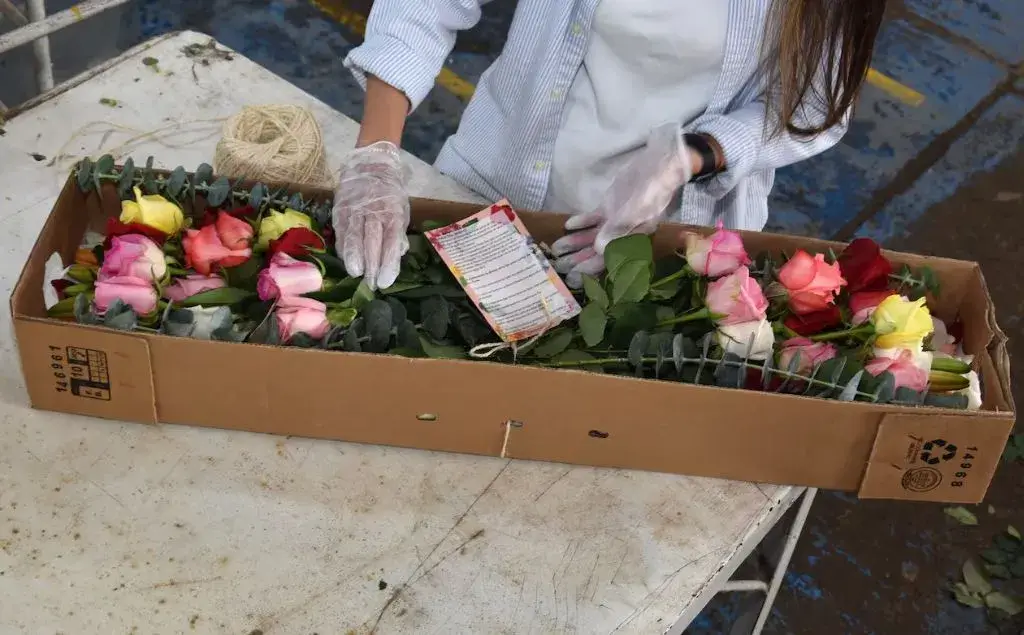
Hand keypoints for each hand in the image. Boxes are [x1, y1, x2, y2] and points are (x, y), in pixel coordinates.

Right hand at [332, 141, 409, 289]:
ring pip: (354, 237)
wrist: (370, 164)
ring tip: (356, 274)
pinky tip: (346, 260)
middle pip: (372, 243)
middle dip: (372, 266)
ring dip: (354, 258)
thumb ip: (398, 232)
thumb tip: (399, 254)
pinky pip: (341, 231)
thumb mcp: (402, 208)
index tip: (386, 281)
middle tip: (371, 285)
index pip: (391, 242)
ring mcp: (355, 210)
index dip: (388, 263)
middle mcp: (374, 212)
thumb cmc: (390, 192)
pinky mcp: (341, 209)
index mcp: (393, 213)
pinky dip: (344, 247)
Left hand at [551, 123, 695, 287]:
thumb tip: (598, 249)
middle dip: (578, 259)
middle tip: (559, 266)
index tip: (574, 277)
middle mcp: (623, 234)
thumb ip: (617, 231)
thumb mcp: (635, 213)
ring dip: (575, 242)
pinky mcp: (610, 208)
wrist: (657, 168)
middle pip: (597, 251)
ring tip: (557, 248)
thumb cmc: (650, 193)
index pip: (608, 260)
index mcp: (632, 241)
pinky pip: (592, 219)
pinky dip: (581, 222)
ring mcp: (615, 221)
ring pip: (592, 236)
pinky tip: (568, 225)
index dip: (590, 269)